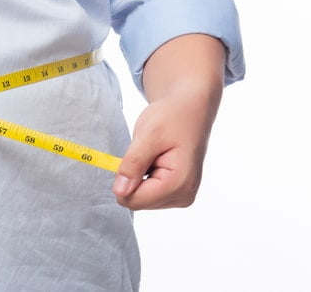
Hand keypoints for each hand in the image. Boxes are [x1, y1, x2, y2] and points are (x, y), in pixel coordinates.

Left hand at [112, 34, 224, 209]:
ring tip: (155, 155)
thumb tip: (119, 192)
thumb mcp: (147, 135)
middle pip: (137, 201)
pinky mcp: (178, 193)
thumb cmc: (171, 117)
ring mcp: (183, 196)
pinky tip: (157, 161)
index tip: (136, 154)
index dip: (124, 178)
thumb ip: (132, 164)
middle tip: (147, 153)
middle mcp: (184, 196)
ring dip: (139, 176)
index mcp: (179, 184)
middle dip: (133, 176)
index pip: (134, 200)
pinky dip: (145, 177)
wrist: (191, 109)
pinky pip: (148, 193)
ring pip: (140, 198)